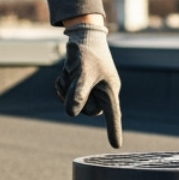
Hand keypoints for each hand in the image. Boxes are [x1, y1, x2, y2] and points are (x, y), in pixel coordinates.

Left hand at [55, 22, 122, 147]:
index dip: (113, 130)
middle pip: (87, 110)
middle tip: (69, 82)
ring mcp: (92, 88)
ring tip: (66, 75)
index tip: (116, 146)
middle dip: (74, 99)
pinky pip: (70, 95)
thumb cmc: (88, 52)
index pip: (112, 114)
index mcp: (109, 90)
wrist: (82, 34)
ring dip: (66, 90)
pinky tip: (62, 75)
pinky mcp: (81, 83)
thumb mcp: (83, 73)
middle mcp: (102, 91)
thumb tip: (70, 114)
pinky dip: (63, 86)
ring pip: (75, 102)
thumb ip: (78, 93)